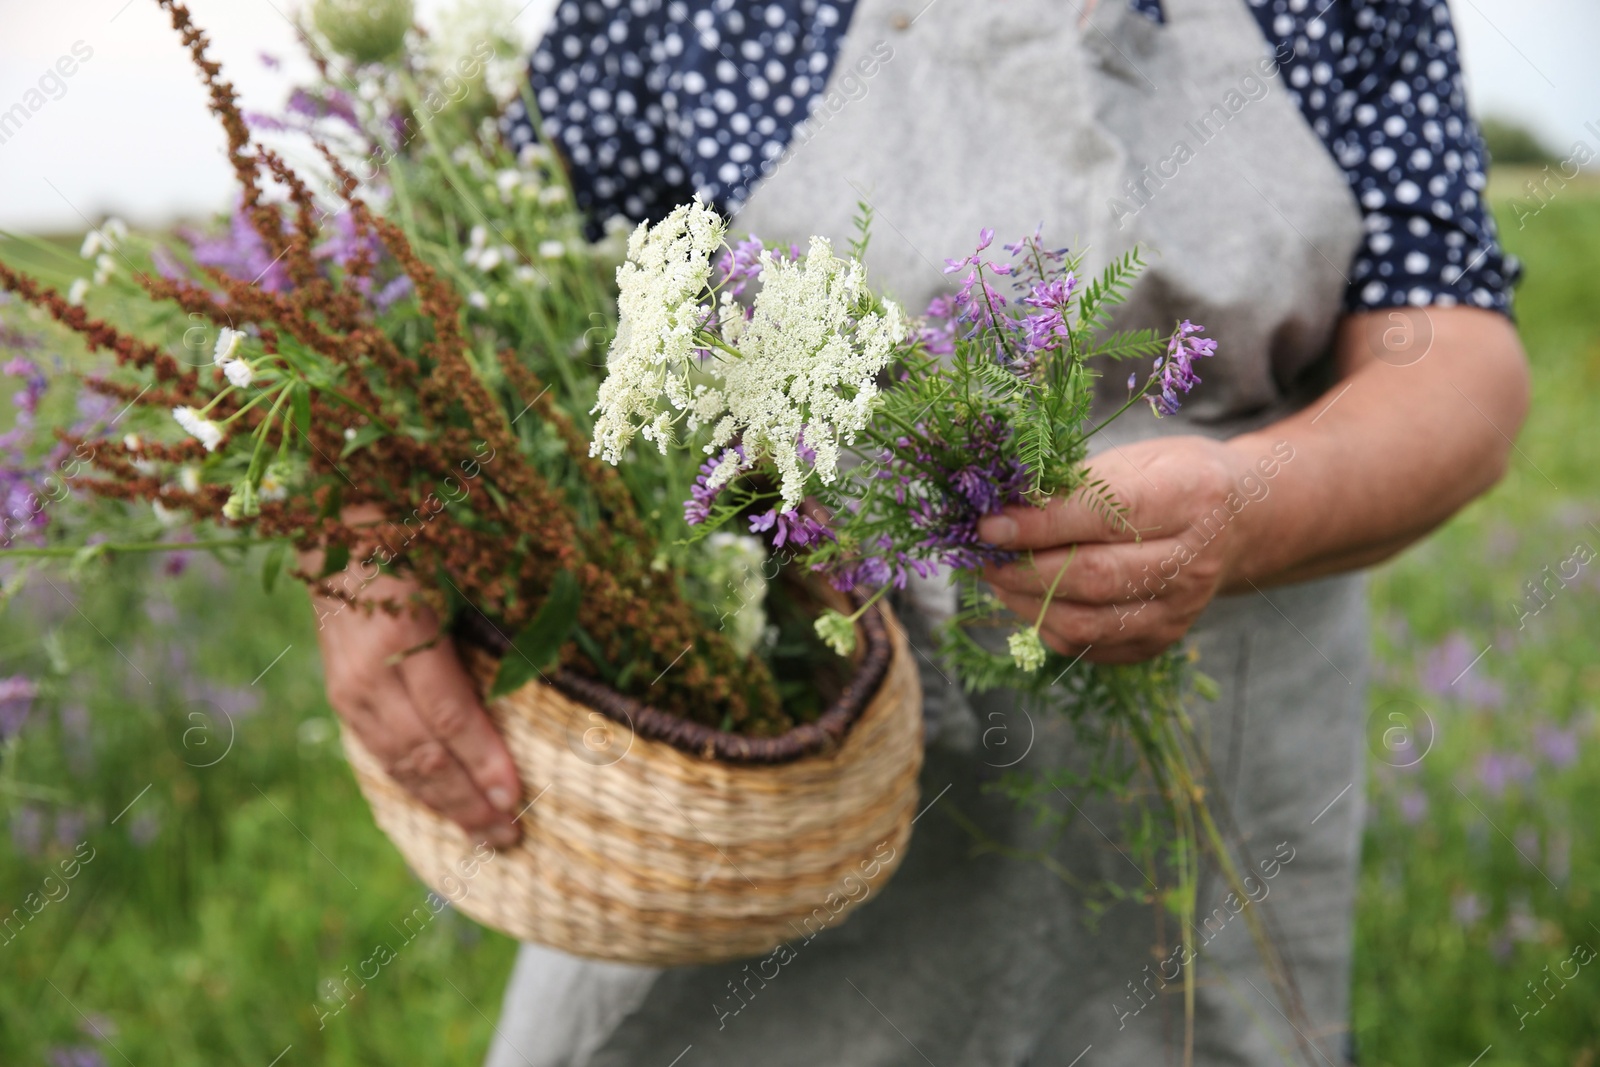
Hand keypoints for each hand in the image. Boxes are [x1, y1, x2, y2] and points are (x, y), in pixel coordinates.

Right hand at [310, 565, 523, 846]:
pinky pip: (381, 753)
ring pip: (399, 763)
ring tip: (486, 836)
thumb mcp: (459, 573)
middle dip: (468, 801)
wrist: (336, 521)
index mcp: (402, 635)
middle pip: (423, 753)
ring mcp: (347, 688)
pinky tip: (445, 807)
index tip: (515, 798)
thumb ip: (492, 628)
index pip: (449, 716)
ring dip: (445, 804)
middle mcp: (367, 671)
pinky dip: (416, 786)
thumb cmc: (417, 537)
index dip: (483, 760)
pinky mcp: (342, 695)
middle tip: (510, 837)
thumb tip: (542, 677)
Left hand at [978, 435, 1264, 663]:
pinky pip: (1088, 646)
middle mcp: (1193, 562)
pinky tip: (1028, 597)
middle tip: (982, 555)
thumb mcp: (1136, 459)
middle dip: (1024, 569)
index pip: (1104, 515)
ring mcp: (1179, 610)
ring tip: (997, 575)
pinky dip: (1046, 623)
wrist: (1238, 522)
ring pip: (1086, 622)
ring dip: (1026, 601)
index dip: (1039, 523)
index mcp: (1191, 498)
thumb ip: (1076, 485)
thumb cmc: (1173, 479)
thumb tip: (1002, 506)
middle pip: (1093, 577)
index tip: (988, 524)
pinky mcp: (1160, 641)